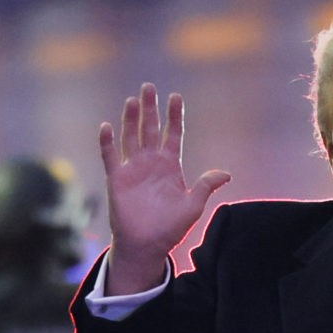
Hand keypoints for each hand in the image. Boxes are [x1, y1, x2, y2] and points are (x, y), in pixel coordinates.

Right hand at [98, 83, 230, 294]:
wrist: (146, 245)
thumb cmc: (170, 228)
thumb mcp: (192, 206)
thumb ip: (205, 186)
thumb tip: (226, 174)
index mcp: (170, 165)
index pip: (173, 134)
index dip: (174, 116)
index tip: (175, 97)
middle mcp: (151, 162)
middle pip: (150, 129)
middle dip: (150, 108)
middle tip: (148, 87)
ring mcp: (133, 169)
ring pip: (130, 137)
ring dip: (130, 119)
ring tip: (132, 100)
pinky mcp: (116, 179)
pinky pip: (110, 156)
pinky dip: (107, 142)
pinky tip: (106, 126)